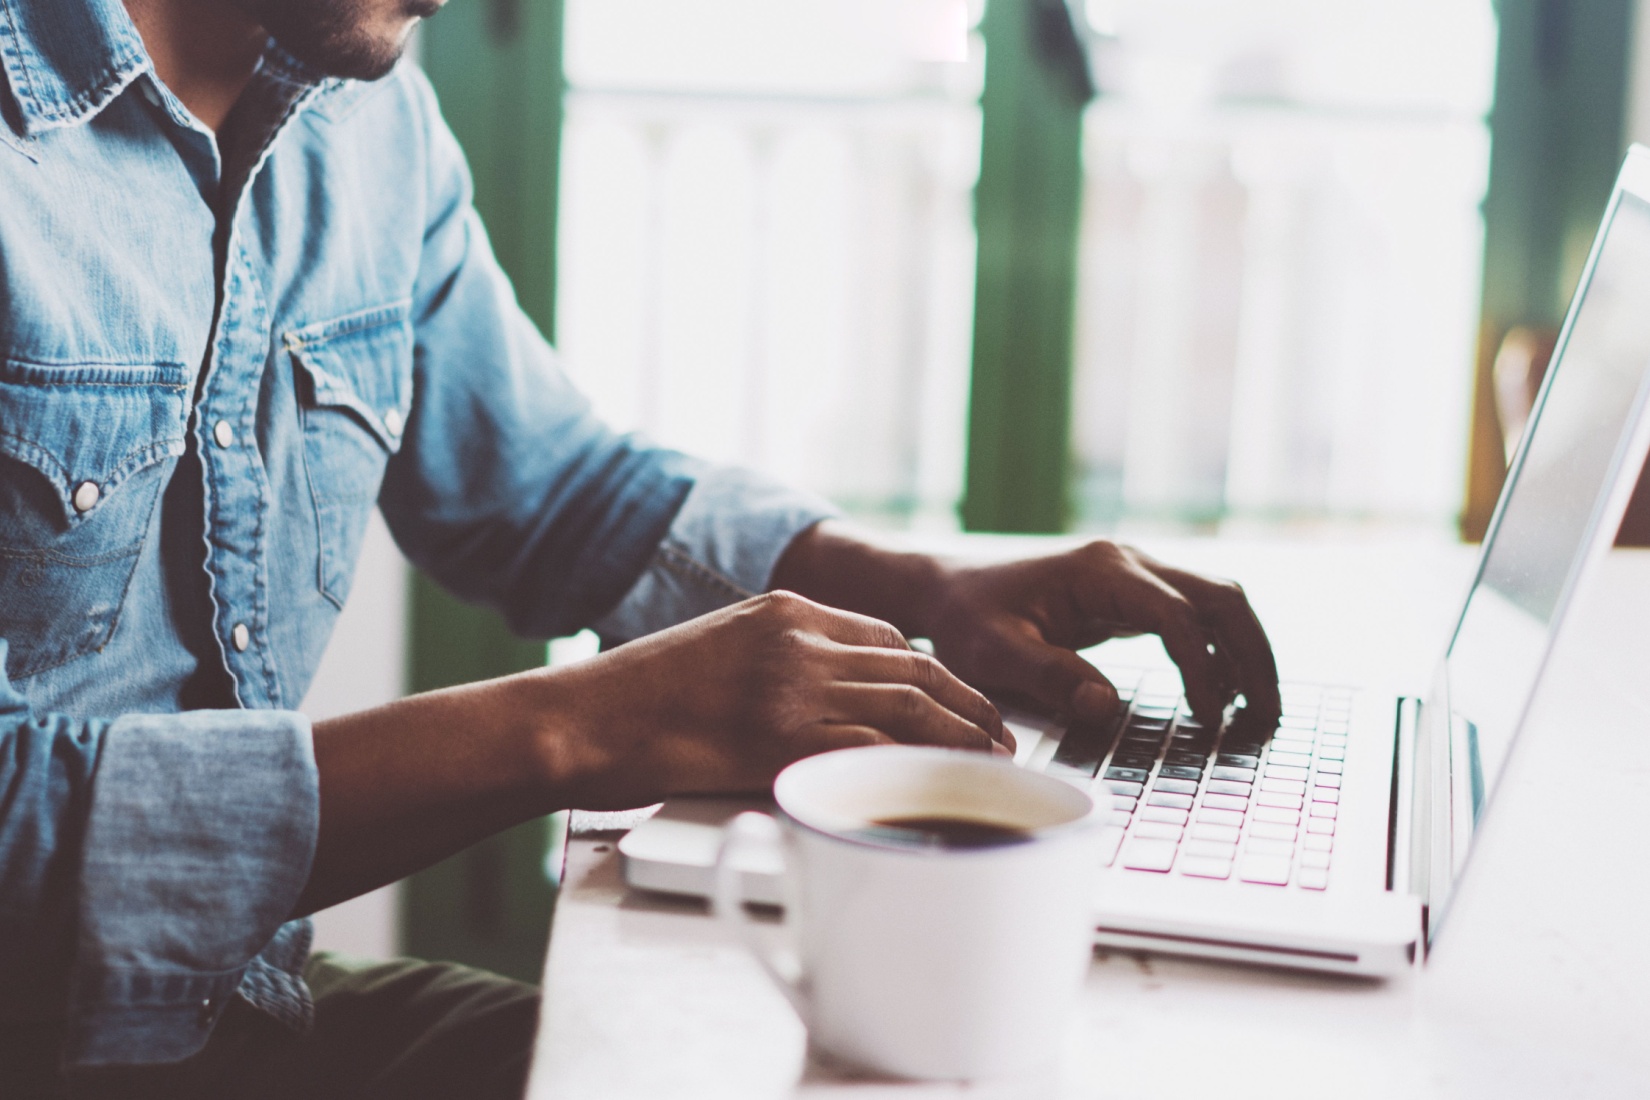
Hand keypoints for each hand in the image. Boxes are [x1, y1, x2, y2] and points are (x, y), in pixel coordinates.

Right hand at [543, 590, 1012, 807]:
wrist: (581, 719)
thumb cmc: (637, 699)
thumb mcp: (718, 650)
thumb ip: (778, 662)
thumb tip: (829, 701)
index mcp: (783, 609)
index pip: (887, 638)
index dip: (936, 674)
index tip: (960, 701)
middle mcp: (798, 639)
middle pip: (914, 668)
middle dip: (968, 704)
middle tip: (1001, 736)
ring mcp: (793, 686)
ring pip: (908, 706)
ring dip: (961, 737)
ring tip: (991, 764)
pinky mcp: (782, 738)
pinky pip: (873, 749)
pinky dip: (919, 767)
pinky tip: (942, 785)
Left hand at [772, 524, 1279, 730]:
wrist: (946, 589)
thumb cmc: (966, 618)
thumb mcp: (995, 653)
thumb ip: (1051, 677)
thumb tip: (1106, 708)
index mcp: (1100, 571)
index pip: (1177, 616)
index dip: (1202, 669)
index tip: (1209, 718)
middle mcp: (1128, 563)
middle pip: (1221, 597)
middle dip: (1253, 655)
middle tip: (1268, 716)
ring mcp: (1134, 576)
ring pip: (1217, 602)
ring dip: (1245, 652)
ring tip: (1260, 712)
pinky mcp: (1132, 596)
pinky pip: (1194, 617)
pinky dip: (1219, 651)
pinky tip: (1223, 695)